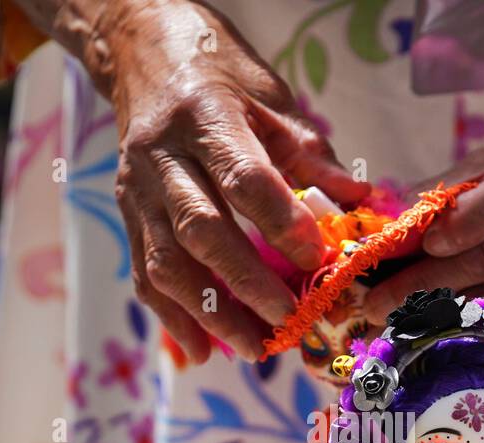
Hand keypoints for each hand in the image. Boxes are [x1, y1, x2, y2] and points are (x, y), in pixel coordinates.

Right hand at [25, 0, 368, 360]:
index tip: (318, 260)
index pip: (243, 179)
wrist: (142, 50)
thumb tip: (357, 203)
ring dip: (210, 313)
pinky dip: (172, 317)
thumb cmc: (219, 73)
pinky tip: (203, 350)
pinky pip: (144, 274)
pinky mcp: (127, 214)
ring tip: (253, 349)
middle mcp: (163, 156)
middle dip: (246, 284)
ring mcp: (138, 189)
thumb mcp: (270, 97)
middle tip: (288, 320)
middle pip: (201, 230)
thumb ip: (310, 154)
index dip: (282, 224)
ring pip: (166, 262)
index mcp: (206, 118)